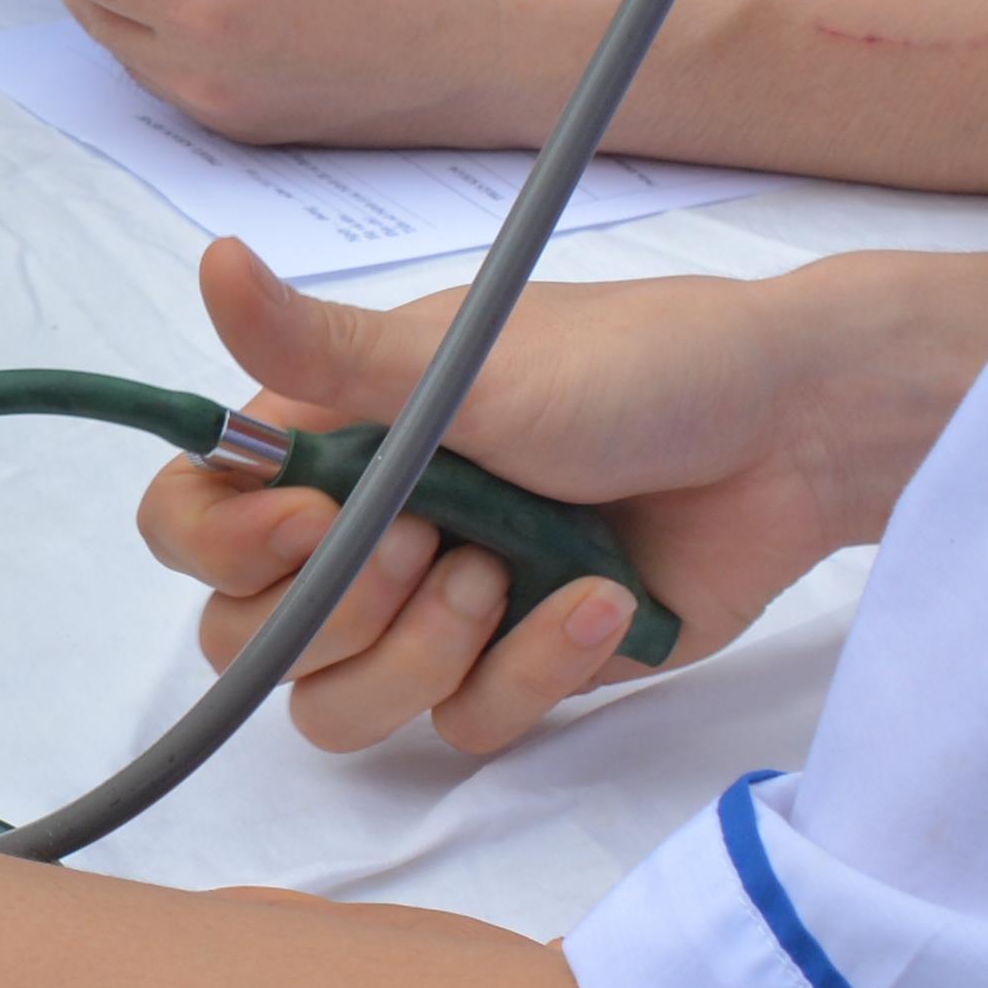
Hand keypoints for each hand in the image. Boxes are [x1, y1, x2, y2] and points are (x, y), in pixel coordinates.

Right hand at [141, 242, 952, 757]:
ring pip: (342, 706)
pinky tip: (598, 604)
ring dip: (420, 653)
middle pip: (252, 637)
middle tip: (430, 548)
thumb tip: (212, 262)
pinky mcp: (517, 671)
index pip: (195, 522)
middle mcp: (368, 528)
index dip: (224, 546)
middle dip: (336, 610)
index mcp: (332, 438)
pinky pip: (466, 725)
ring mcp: (439, 610)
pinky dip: (532, 670)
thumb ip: (324, 347)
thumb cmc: (633, 367)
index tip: (313, 523)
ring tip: (507, 577)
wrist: (791, 436)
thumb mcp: (463, 357)